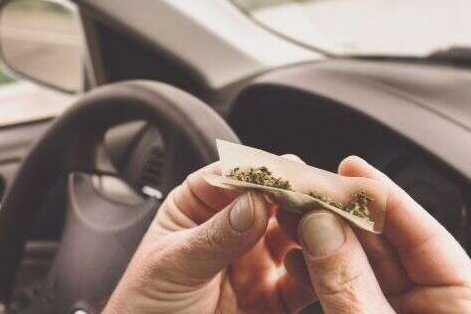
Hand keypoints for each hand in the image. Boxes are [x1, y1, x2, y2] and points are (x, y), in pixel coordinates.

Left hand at [102, 160, 315, 313]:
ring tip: (325, 226)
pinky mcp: (274, 296)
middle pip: (274, 200)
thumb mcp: (173, 265)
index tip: (288, 170)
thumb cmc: (144, 306)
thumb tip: (254, 202)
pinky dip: (319, 269)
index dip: (263, 170)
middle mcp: (234, 228)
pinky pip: (304, 278)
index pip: (234, 176)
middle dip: (298, 195)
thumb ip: (214, 236)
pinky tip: (320, 263)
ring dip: (314, 227)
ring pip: (296, 234)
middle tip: (318, 195)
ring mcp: (256, 261)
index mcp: (199, 206)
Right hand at [278, 156, 470, 313]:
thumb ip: (351, 286)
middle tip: (307, 189)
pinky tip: (296, 259)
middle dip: (342, 215)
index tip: (351, 166)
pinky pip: (343, 290)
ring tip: (292, 218)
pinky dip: (318, 274)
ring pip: (359, 266)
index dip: (386, 196)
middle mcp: (433, 306)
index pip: (426, 234)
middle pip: (386, 244)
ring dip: (322, 242)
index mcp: (464, 307)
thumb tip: (320, 228)